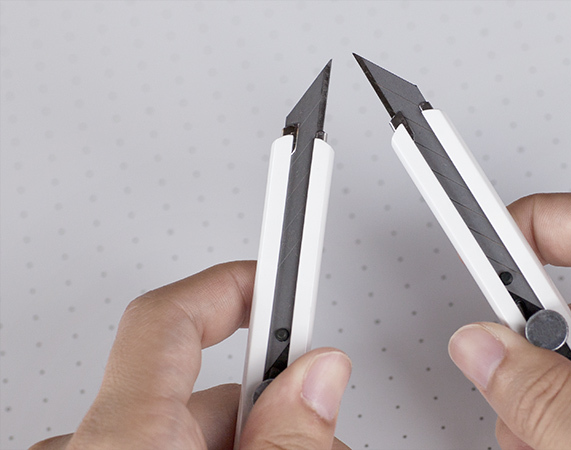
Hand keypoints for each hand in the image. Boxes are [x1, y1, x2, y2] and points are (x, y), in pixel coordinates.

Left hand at [31, 261, 351, 449]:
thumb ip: (285, 437)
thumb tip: (318, 378)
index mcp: (122, 439)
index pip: (171, 318)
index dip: (237, 283)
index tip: (286, 266)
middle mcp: (97, 448)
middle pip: (206, 392)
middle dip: (273, 406)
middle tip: (318, 432)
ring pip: (199, 432)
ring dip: (255, 441)